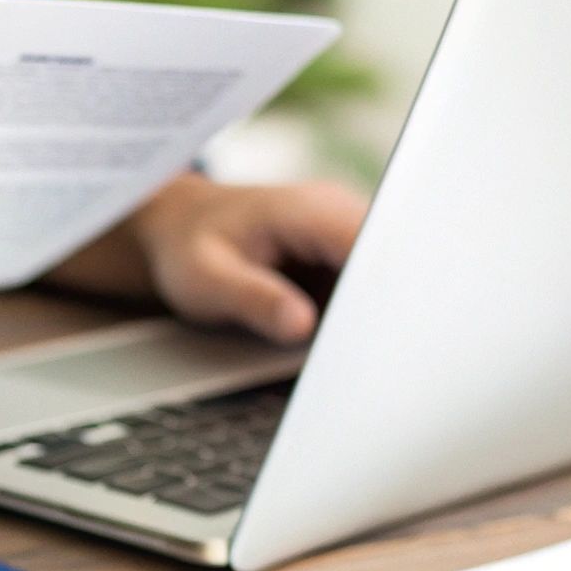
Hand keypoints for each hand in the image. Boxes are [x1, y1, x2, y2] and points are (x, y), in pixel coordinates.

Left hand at [126, 175, 367, 343]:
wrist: (177, 228)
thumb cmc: (187, 247)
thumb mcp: (208, 279)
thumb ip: (255, 299)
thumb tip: (303, 324)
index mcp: (312, 211)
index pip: (375, 246)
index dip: (388, 292)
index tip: (381, 337)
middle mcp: (337, 214)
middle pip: (392, 262)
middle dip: (389, 310)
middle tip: (372, 360)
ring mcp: (342, 235)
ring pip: (383, 279)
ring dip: (375, 317)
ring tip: (359, 356)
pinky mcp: (339, 258)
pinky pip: (365, 288)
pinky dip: (359, 317)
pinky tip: (344, 344)